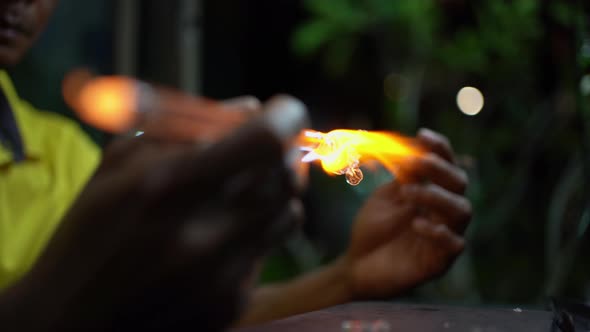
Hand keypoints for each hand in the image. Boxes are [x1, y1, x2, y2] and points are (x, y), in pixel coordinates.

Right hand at [4, 96, 308, 330]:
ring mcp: (219, 275)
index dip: (286, 118)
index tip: (282, 114)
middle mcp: (201, 233)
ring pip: (289, 213)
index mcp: (168, 184)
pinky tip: (217, 241)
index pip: (267, 140)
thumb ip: (185, 126)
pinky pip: (267, 253)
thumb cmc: (92, 228)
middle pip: (287, 175)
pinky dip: (252, 236)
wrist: (73, 317)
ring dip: (272, 197)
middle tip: (259, 155)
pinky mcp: (228, 303)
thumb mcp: (119, 161)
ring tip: (235, 199)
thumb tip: (252, 107)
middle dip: (280, 156)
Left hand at [343, 128, 470, 298]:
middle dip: (438, 169)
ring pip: (462, 211)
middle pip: (459, 184)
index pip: (446, 165)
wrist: (357, 264)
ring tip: (408, 192)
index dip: (439, 148)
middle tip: (414, 163)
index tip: (422, 135)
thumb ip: (403, 178)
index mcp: (433, 192)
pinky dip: (439, 232)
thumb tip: (416, 150)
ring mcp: (446, 236)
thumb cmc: (373, 228)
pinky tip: (417, 223)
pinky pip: (455, 245)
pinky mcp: (440, 261)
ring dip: (436, 196)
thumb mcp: (385, 197)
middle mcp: (444, 211)